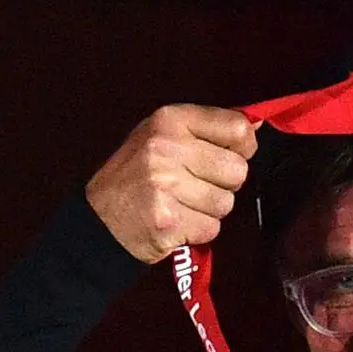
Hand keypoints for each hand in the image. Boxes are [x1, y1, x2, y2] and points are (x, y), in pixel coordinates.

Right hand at [86, 104, 257, 264]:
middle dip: (223, 184)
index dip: (243, 148)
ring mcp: (166, 185)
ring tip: (181, 205)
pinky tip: (176, 222)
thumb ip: (206, 131)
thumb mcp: (161, 137)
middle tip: (195, 187)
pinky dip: (197, 231)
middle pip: (237, 170)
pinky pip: (211, 228)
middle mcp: (167, 148)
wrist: (98, 222)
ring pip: (226, 203)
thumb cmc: (134, 179)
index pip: (237, 128)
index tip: (229, 156)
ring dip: (209, 210)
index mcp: (169, 120)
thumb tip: (254, 126)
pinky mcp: (169, 220)